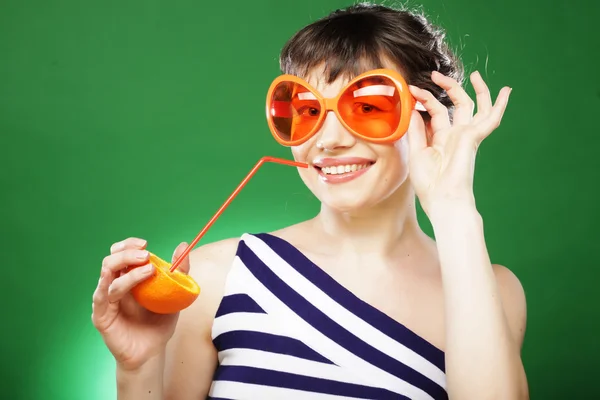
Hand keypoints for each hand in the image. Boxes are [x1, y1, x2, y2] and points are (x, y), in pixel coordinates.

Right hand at [91, 237, 190, 370]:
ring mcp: (106, 300)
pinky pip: (101, 298)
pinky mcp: (101, 316)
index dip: (129, 245)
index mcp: (128, 277)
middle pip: (111, 260)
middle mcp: (114, 285)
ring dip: (127, 269)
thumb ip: (180, 271)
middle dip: (127, 253)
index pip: (120, 253)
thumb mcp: (174, 294)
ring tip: (148, 269)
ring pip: (107, 275)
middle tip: (146, 254)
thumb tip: (183, 245)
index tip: (145, 243)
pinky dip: (115, 287)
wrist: (152, 351)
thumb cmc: (159, 322)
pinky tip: (129, 287)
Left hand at [406, 70, 511, 214]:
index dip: (425, 99)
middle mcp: (455, 135)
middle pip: (455, 105)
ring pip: (474, 106)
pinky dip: (499, 105)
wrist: (442, 199)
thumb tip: (414, 110)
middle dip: (445, 88)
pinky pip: (491, 118)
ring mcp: (466, 136)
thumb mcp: (416, 152)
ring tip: (472, 73)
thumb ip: (417, 131)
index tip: (411, 89)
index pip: (436, 112)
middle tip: (433, 74)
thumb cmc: (429, 184)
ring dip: (473, 89)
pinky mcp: (474, 137)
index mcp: (441, 139)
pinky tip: (506, 91)